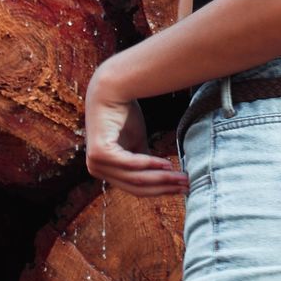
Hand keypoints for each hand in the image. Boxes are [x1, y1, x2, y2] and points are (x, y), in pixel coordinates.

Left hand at [84, 70, 189, 197]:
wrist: (112, 90)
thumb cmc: (123, 114)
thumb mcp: (136, 143)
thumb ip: (145, 161)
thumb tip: (163, 176)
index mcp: (105, 171)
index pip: (135, 188)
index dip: (159, 190)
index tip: (181, 189)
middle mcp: (97, 170)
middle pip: (136, 187)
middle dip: (163, 187)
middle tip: (185, 185)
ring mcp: (95, 162)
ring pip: (134, 178)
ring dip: (161, 178)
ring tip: (180, 176)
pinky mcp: (99, 152)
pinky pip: (129, 163)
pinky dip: (149, 164)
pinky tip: (167, 163)